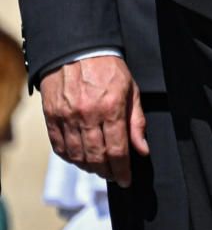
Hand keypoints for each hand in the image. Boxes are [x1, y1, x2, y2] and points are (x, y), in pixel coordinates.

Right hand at [41, 55, 147, 186]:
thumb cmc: (109, 70)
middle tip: (113, 175)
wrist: (77, 50)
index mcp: (111, 109)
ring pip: (76, 154)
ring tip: (98, 168)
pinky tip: (78, 159)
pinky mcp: (51, 115)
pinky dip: (69, 157)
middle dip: (106, 171)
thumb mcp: (132, 92)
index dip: (122, 170)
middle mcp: (87, 115)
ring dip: (88, 167)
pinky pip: (58, 145)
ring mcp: (66, 116)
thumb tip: (142, 150)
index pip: (117, 150)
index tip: (126, 180)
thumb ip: (137, 123)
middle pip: (96, 156)